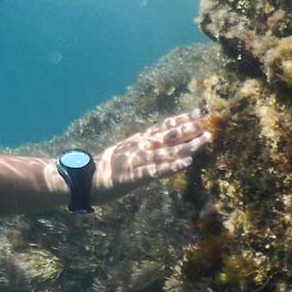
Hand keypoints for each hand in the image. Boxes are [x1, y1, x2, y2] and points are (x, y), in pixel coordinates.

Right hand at [92, 110, 212, 203]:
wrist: (84, 179)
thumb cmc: (106, 167)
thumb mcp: (126, 151)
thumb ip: (142, 146)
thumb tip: (158, 142)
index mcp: (138, 140)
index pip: (163, 126)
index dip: (181, 119)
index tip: (198, 112)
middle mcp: (140, 147)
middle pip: (169, 136)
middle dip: (189, 129)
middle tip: (208, 123)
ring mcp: (136, 160)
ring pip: (167, 151)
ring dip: (187, 146)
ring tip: (204, 140)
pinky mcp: (133, 176)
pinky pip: (156, 171)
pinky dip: (172, 167)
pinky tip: (186, 163)